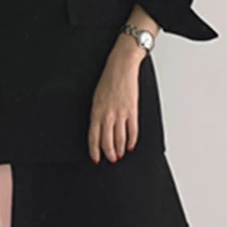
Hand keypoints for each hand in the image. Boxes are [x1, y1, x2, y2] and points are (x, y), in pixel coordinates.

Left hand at [88, 39, 143, 162]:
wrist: (121, 67)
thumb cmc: (107, 80)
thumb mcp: (96, 98)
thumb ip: (97, 114)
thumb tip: (99, 129)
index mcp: (96, 112)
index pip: (93, 137)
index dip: (94, 151)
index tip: (96, 159)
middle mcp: (107, 115)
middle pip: (107, 141)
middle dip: (109, 153)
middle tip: (111, 159)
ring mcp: (120, 114)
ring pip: (119, 139)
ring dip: (119, 149)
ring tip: (120, 155)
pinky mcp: (132, 111)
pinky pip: (132, 130)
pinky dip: (131, 141)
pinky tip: (130, 146)